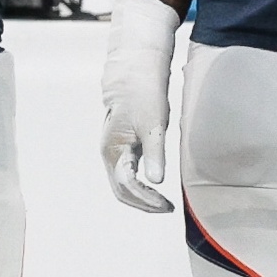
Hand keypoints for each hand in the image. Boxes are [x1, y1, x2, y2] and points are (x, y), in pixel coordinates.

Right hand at [100, 0, 180, 212]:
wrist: (134, 69)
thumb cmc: (144, 92)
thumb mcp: (154, 123)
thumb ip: (155, 154)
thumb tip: (156, 182)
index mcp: (114, 148)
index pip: (127, 185)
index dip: (147, 199)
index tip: (167, 205)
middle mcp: (109, 153)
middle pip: (121, 191)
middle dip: (143, 204)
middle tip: (166, 208)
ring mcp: (114, 150)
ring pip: (122, 185)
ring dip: (141, 197)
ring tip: (162, 203)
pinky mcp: (121, 146)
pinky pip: (126, 174)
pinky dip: (139, 186)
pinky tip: (154, 186)